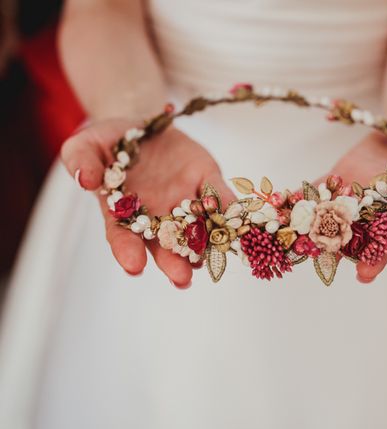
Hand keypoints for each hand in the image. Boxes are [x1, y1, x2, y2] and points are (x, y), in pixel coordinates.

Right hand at [60, 119, 235, 287]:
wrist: (144, 125)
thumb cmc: (109, 142)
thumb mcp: (86, 145)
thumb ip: (81, 161)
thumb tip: (85, 179)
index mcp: (124, 212)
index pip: (124, 237)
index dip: (128, 252)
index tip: (133, 266)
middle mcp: (158, 214)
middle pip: (167, 244)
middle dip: (174, 262)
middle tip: (182, 279)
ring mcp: (186, 200)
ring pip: (199, 229)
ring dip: (208, 245)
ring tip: (212, 259)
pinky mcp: (208, 181)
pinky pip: (222, 197)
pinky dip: (231, 210)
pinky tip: (239, 221)